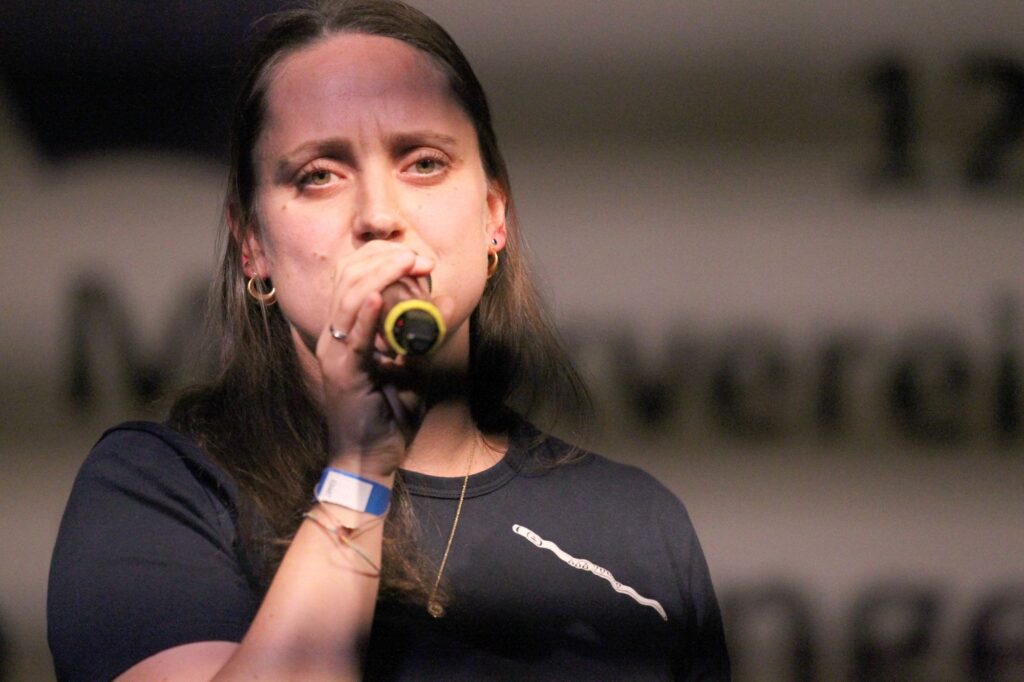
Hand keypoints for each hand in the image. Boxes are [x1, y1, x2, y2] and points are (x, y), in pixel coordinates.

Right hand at [314, 241, 450, 476]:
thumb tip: (444, 302)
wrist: (368, 458)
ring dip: (382, 276)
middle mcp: (334, 335)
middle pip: (350, 277)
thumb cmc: (389, 414)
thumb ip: (423, 336)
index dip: (385, 258)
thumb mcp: (413, 367)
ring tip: (407, 263)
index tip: (420, 258)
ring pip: (350, 299)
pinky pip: (353, 339)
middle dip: (386, 259)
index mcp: (346, 329)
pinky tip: (380, 299)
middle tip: (419, 258)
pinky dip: (366, 317)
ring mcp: (335, 353)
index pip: (355, 275)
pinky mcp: (343, 374)